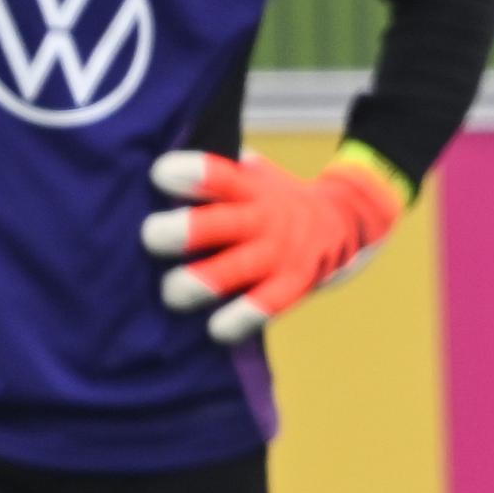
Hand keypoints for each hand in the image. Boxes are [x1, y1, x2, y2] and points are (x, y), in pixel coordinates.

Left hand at [141, 147, 404, 343]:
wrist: (342, 221)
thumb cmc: (272, 201)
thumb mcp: (252, 176)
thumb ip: (215, 175)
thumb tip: (152, 162)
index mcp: (248, 186)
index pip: (217, 174)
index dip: (189, 173)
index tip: (159, 174)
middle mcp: (262, 218)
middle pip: (220, 223)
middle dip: (184, 231)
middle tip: (151, 237)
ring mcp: (278, 253)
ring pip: (236, 269)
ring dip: (202, 282)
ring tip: (173, 292)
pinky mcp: (293, 284)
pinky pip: (267, 306)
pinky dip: (241, 319)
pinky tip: (216, 330)